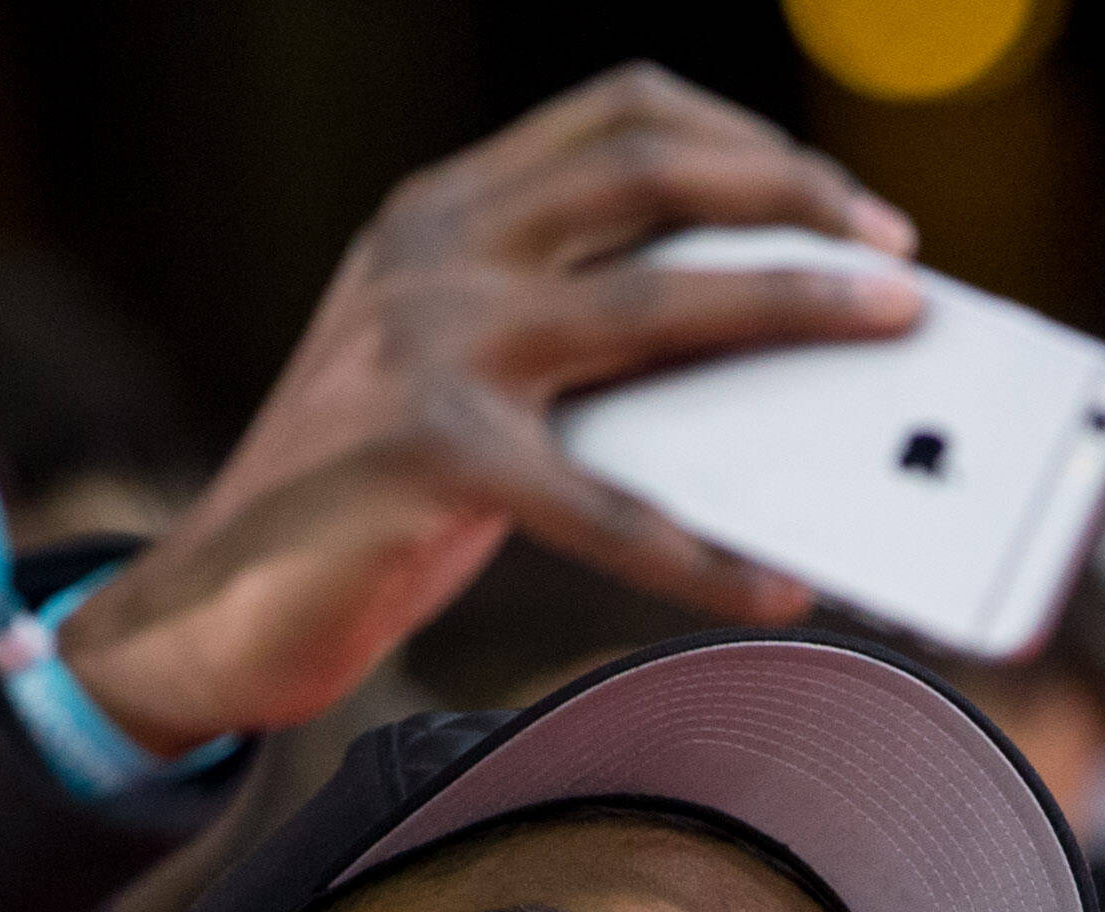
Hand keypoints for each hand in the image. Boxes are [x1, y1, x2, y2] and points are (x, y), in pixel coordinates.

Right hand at [63, 65, 920, 749]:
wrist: (201, 605)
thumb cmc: (359, 502)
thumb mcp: (462, 382)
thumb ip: (576, 349)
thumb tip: (771, 377)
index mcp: (442, 210)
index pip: (620, 112)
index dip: (747, 141)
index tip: (844, 200)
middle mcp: (433, 249)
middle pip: (653, 173)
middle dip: (798, 203)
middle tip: (902, 265)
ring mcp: (424, 344)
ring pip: (655, 304)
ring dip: (795, 311)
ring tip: (892, 343)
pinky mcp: (425, 459)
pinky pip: (605, 503)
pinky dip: (704, 552)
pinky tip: (771, 586)